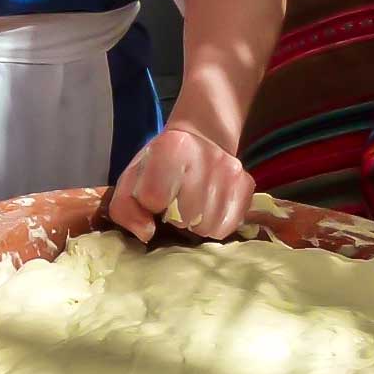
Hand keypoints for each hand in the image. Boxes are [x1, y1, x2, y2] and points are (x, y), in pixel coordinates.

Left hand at [105, 124, 255, 242]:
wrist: (200, 140)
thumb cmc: (160, 164)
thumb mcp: (132, 178)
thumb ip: (126, 208)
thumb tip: (146, 233)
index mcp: (172, 147)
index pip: (153, 197)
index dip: (149, 204)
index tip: (153, 197)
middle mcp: (206, 157)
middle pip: (185, 217)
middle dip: (175, 218)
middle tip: (175, 203)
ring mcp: (231, 172)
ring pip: (207, 227)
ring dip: (195, 224)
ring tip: (192, 205)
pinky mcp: (247, 186)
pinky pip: (226, 228)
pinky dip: (214, 225)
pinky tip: (208, 208)